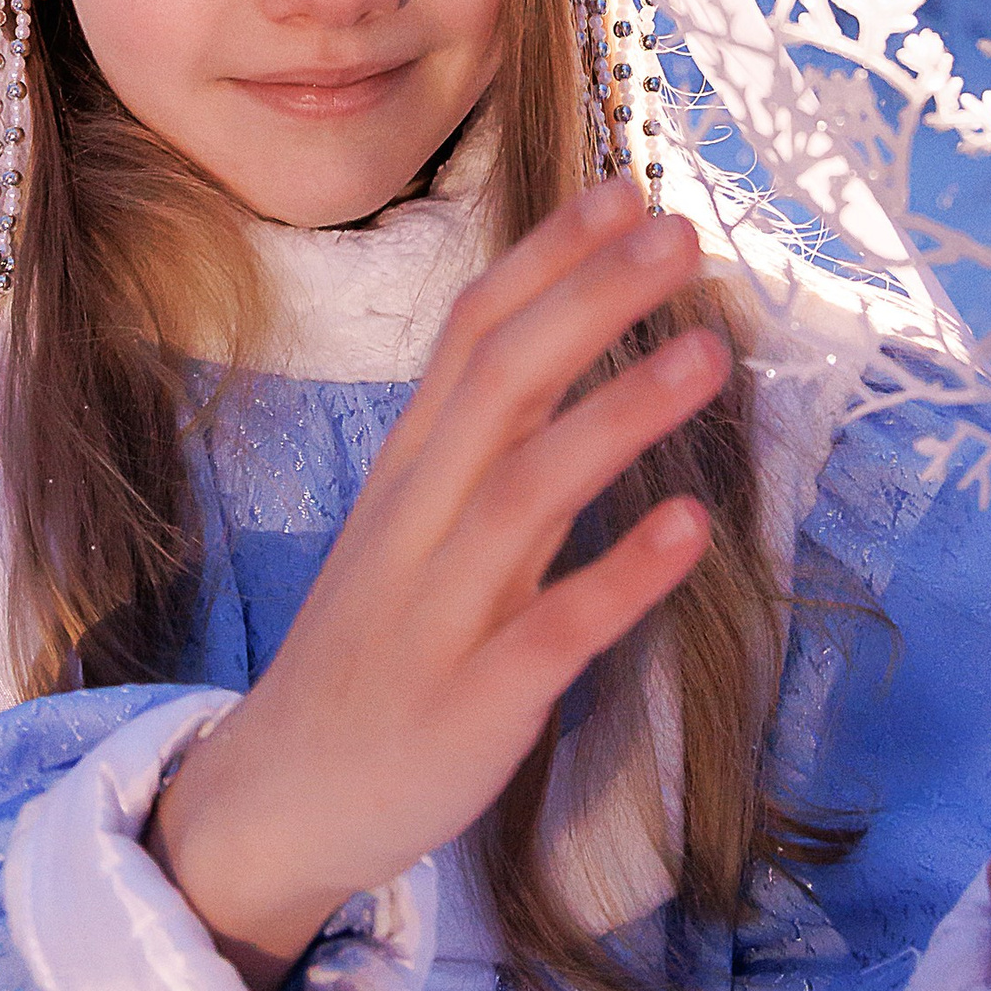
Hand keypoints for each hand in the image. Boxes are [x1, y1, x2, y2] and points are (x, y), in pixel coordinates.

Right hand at [149, 177, 727, 990]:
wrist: (278, 801)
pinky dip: (621, 576)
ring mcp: (441, 612)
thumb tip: (572, 344)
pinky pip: (551, 630)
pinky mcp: (472, 701)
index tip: (626, 190)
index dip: (548, 258)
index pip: (473, 335)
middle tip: (681, 232)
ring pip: (527, 490)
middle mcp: (419, 522)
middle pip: (501, 384)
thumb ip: (486, 445)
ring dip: (620, 416)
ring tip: (712, 353)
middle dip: (590, 301)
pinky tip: (691, 529)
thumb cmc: (372, 652)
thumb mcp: (412, 528)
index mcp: (410, 472)